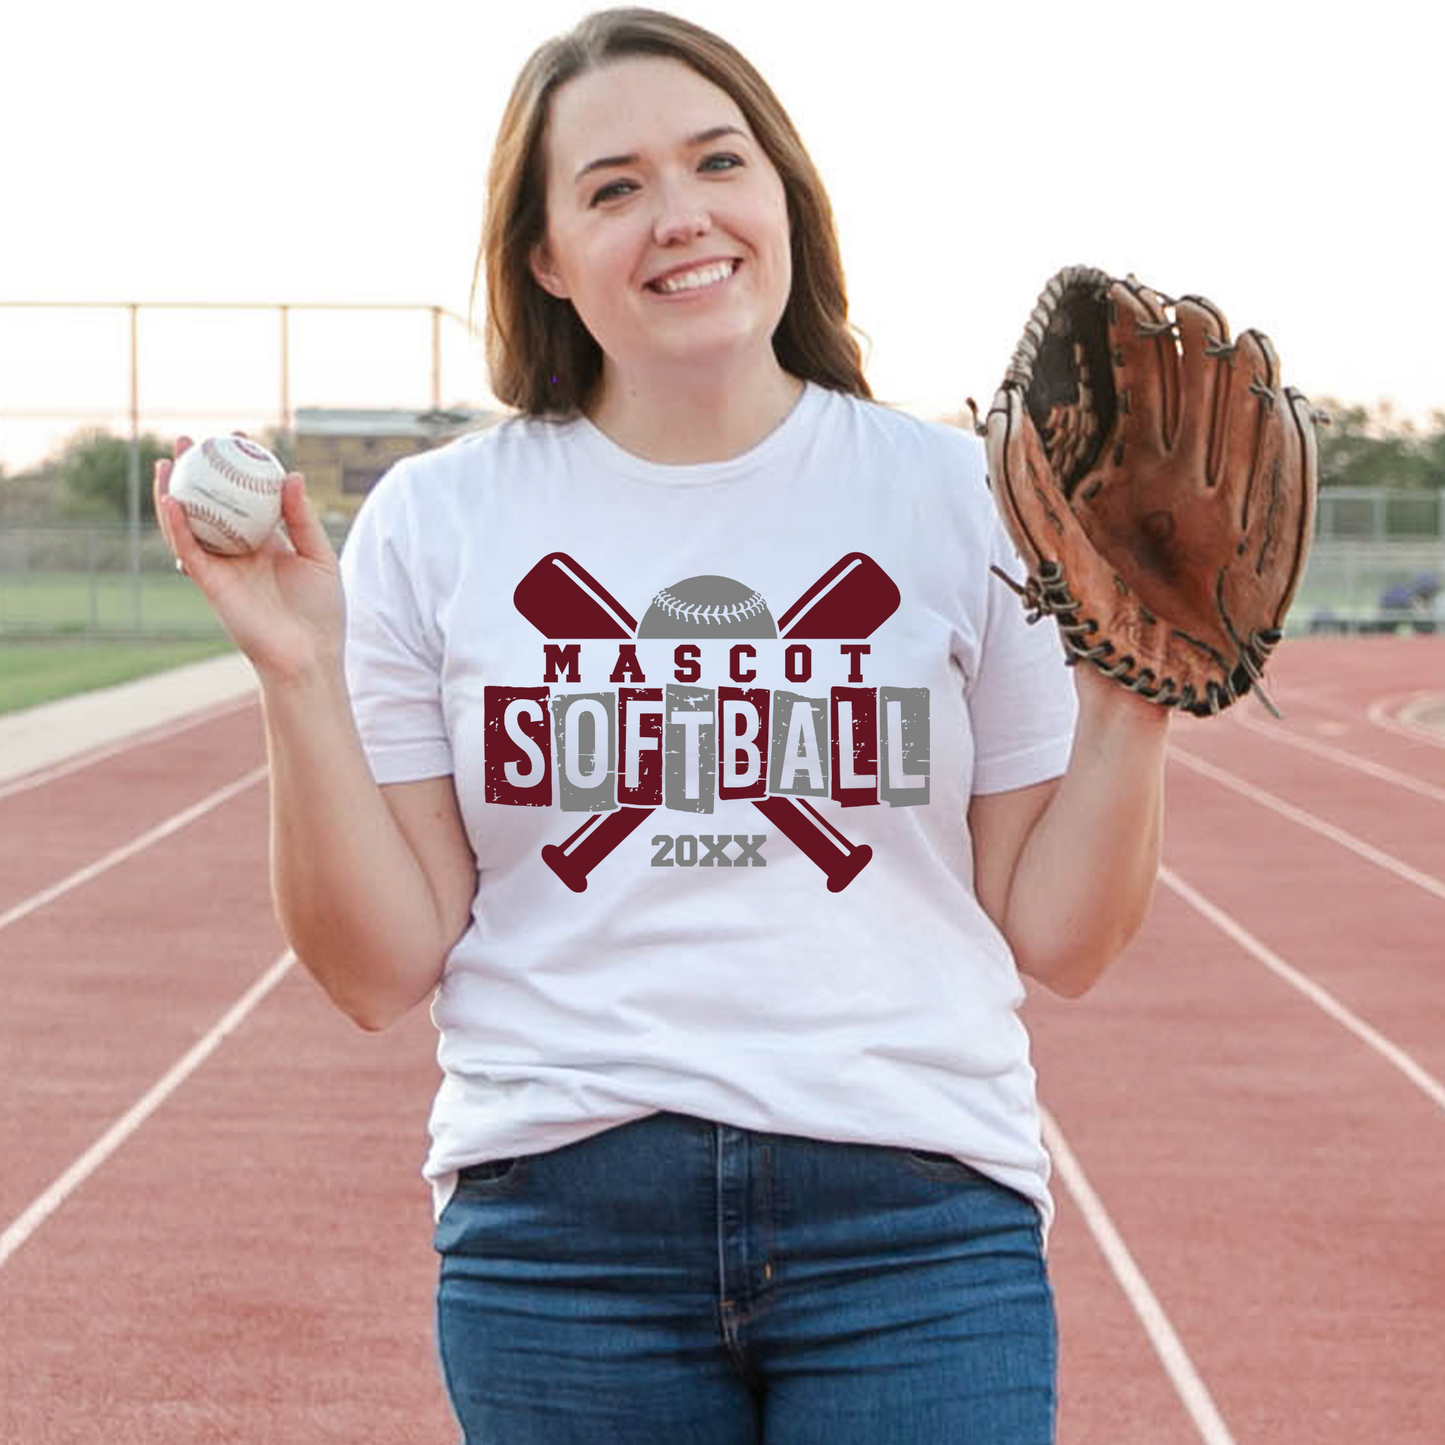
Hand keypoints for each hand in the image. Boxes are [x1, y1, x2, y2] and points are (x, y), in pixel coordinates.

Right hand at [155, 435, 345, 682]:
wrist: (309, 655)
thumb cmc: (321, 612)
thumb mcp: (319, 556)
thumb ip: (302, 517)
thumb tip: (291, 474)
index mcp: (267, 543)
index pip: (247, 497)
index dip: (239, 468)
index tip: (238, 439)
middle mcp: (239, 552)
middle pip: (210, 505)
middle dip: (197, 473)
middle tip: (190, 440)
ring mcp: (221, 567)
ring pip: (188, 523)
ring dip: (173, 492)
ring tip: (169, 459)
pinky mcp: (210, 584)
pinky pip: (187, 549)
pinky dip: (176, 525)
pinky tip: (171, 499)